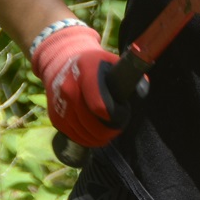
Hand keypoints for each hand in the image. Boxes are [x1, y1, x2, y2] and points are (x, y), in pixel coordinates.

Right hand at [31, 24, 146, 146]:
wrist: (62, 63)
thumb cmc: (94, 64)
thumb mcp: (111, 60)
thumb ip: (129, 73)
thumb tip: (143, 89)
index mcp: (86, 71)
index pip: (100, 105)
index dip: (115, 116)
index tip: (123, 113)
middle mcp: (68, 88)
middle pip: (93, 123)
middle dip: (110, 129)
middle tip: (119, 126)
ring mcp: (60, 104)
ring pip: (84, 133)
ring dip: (100, 137)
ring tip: (110, 131)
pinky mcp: (55, 117)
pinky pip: (74, 136)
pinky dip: (88, 139)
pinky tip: (97, 135)